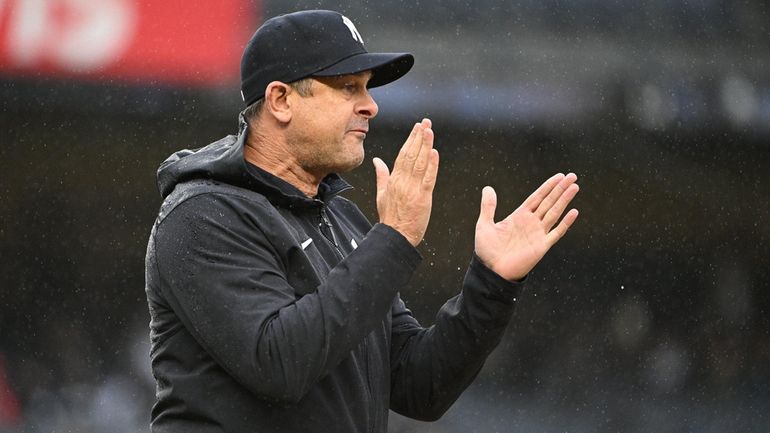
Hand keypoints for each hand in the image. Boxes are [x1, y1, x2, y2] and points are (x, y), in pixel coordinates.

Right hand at [373, 119, 439, 245]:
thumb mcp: (381, 194)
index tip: (417, 127)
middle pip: (412, 155)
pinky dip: (432, 165)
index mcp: (393, 180)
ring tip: (430, 131)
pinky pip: (428, 178)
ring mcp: (413, 189)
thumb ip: (381, 175)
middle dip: (419, 137)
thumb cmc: (390, 218)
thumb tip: (377, 161)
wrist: (395, 236)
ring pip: (420, 163)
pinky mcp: (423, 198)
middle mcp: (402, 182)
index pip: (403, 154)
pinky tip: (434, 153)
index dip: (411, 139)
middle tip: (426, 122)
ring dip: (426, 145)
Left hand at [475, 173, 579, 280]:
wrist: (491, 271)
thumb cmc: (487, 250)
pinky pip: (556, 232)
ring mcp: (538, 234)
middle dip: (560, 189)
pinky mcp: (542, 246)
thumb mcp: (484, 224)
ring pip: (554, 213)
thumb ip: (488, 206)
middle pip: (549, 202)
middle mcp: (531, 223)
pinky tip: (574, 212)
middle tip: (572, 176)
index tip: (559, 176)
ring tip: (575, 187)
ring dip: (564, 200)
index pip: (537, 197)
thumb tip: (488, 188)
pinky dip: (565, 223)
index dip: (548, 186)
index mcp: (519, 216)